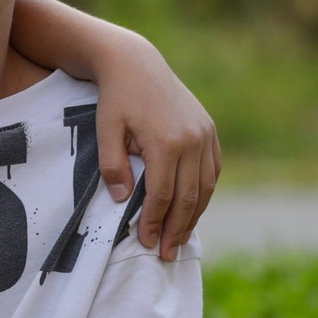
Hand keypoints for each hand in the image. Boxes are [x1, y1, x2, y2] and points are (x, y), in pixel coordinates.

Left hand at [96, 39, 219, 263]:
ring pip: (205, 187)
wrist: (136, 63)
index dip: (154, 221)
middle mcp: (192, 140)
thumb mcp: (105, 130)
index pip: (162, 194)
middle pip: (188, 197)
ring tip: (180, 239)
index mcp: (166, 142)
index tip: (146, 242)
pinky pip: (213, 170)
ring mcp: (205, 134)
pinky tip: (194, 210)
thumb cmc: (115, 98)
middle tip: (166, 254)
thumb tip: (122, 200)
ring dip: (194, 216)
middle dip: (176, 229)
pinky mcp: (209, 130)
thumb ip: (113, 166)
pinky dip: (205, 193)